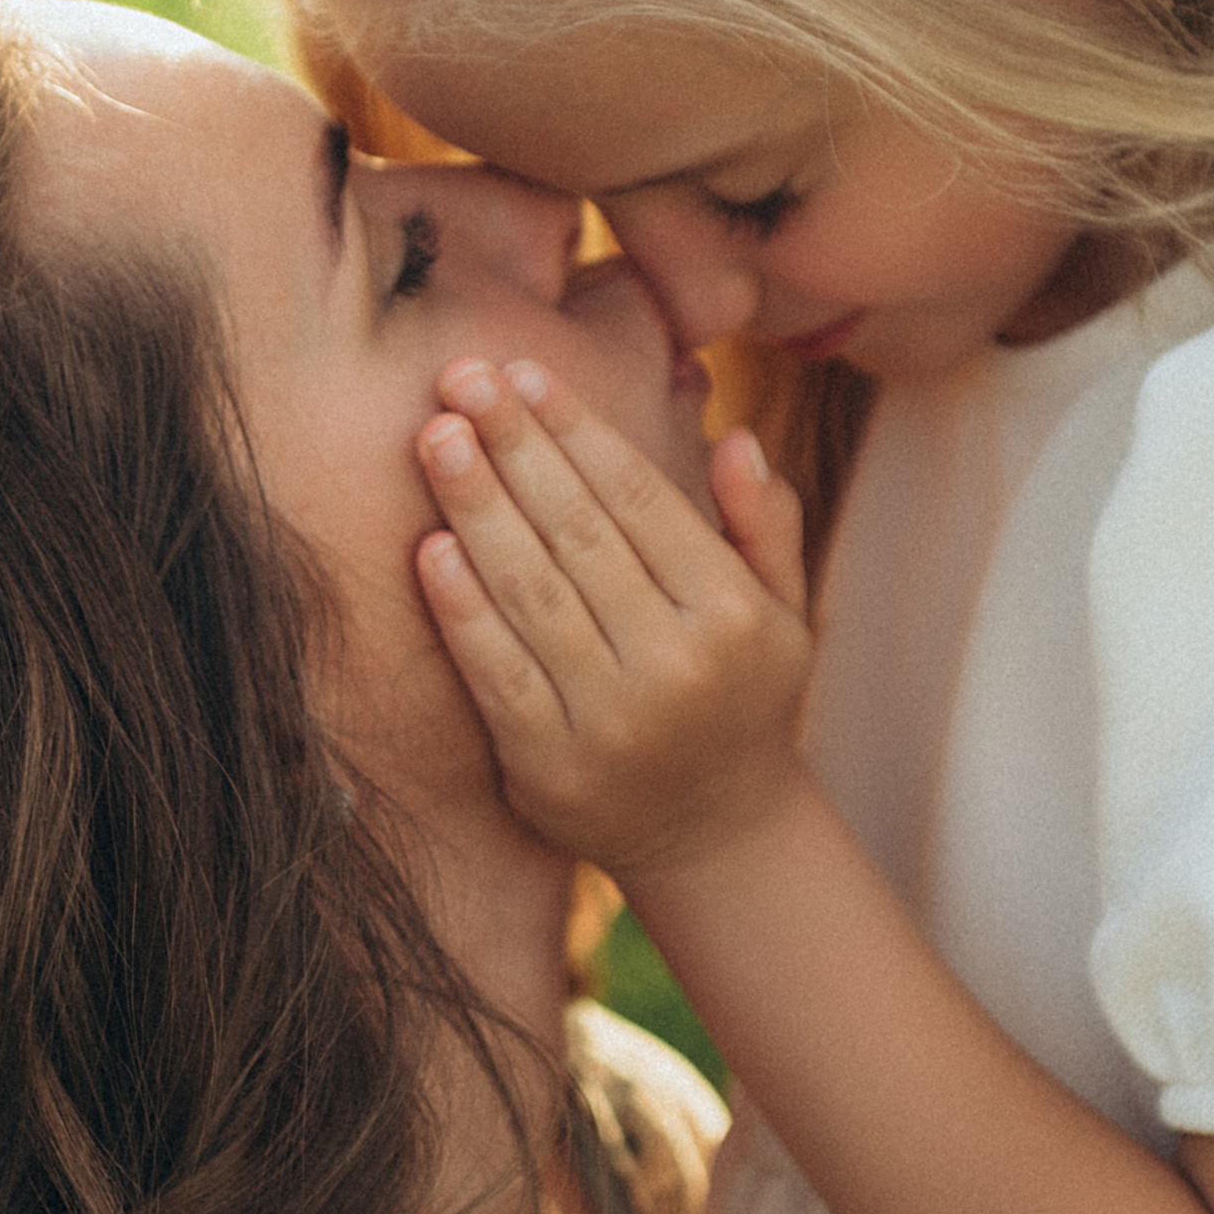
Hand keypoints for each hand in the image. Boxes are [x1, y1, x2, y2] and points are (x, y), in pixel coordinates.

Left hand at [414, 358, 812, 872]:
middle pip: (577, 534)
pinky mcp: (549, 766)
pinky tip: (430, 546)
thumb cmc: (742, 701)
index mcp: (734, 615)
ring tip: (435, 439)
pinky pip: (497, 671)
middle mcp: (677, 664)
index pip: (640, 501)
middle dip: (514, 447)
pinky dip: (461, 608)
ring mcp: (611, 719)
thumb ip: (763, 525)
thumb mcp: (783, 615)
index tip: (524, 374)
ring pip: (531, 593)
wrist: (717, 840)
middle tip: (461, 377)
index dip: (577, 431)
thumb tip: (733, 437)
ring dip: (476, 508)